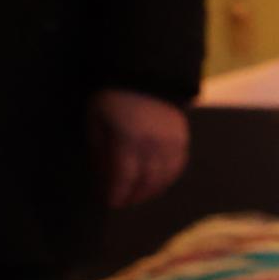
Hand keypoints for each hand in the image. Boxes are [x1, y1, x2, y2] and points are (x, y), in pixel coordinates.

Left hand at [92, 90, 190, 210]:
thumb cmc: (114, 98)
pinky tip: (158, 182)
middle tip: (124, 203)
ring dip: (153, 191)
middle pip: (147, 181)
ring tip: (140, 196)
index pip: (125, 177)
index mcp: (129, 141)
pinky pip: (178, 166)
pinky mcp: (183, 140)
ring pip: (166, 177)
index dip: (118, 193)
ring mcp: (172, 144)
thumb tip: (102, 172)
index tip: (111, 203)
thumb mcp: (96, 120)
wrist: (147, 76)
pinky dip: (168, 178)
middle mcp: (154, 146)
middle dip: (135, 196)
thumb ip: (99, 147)